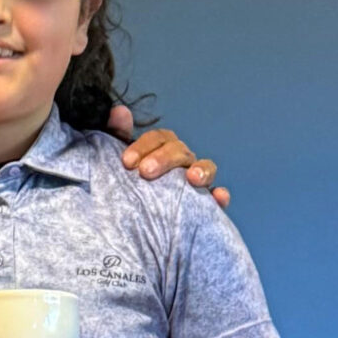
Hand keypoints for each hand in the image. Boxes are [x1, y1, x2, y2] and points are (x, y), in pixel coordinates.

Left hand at [109, 103, 229, 208]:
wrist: (136, 225)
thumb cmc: (130, 189)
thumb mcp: (123, 163)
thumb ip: (118, 135)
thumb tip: (118, 112)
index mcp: (163, 150)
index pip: (159, 138)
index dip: (144, 145)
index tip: (127, 161)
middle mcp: (182, 163)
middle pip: (180, 151)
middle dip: (164, 159)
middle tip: (145, 172)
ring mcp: (197, 182)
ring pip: (206, 168)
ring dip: (202, 170)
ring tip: (193, 178)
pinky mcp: (207, 205)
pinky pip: (218, 198)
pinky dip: (220, 196)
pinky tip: (218, 197)